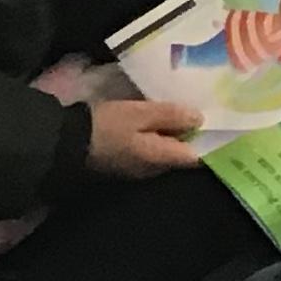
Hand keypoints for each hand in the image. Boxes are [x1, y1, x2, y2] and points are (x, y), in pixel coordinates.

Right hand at [84, 97, 205, 177]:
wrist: (64, 144)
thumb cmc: (106, 127)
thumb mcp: (140, 113)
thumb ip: (171, 115)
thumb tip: (199, 119)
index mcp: (162, 157)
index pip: (198, 155)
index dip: (210, 140)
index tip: (217, 122)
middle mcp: (154, 169)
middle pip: (180, 154)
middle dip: (189, 135)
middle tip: (194, 111)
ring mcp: (136, 170)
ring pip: (163, 152)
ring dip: (169, 136)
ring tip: (172, 114)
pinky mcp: (122, 165)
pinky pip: (147, 151)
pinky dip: (153, 138)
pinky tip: (149, 124)